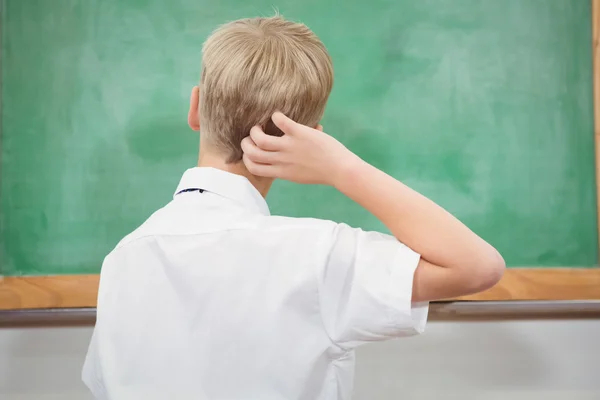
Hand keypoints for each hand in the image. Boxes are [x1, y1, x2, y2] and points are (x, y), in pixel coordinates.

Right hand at [241, 112, 358, 185]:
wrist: (340, 169)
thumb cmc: (322, 172)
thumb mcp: (300, 175)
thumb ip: (288, 168)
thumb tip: (287, 156)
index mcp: (281, 172)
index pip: (253, 168)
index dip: (247, 159)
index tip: (250, 152)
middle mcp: (281, 160)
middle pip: (252, 153)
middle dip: (246, 143)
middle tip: (251, 136)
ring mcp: (289, 147)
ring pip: (260, 138)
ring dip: (256, 129)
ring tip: (261, 125)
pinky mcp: (299, 134)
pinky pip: (280, 121)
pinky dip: (276, 116)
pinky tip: (278, 115)